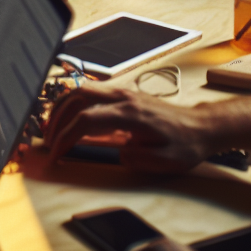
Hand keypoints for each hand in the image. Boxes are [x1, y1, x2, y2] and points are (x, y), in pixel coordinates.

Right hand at [44, 86, 212, 172]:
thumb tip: (118, 154)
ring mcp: (123, 92)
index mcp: (131, 114)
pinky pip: (91, 92)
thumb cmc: (186, 144)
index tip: (56, 153)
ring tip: (52, 128)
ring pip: (82, 89)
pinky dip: (74, 102)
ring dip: (63, 107)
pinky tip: (69, 116)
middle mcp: (123, 97)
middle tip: (48, 140)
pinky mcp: (124, 94)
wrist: (202, 125)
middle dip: (57, 118)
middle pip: (77, 97)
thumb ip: (141, 159)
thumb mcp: (168, 161)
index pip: (87, 119)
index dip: (67, 136)